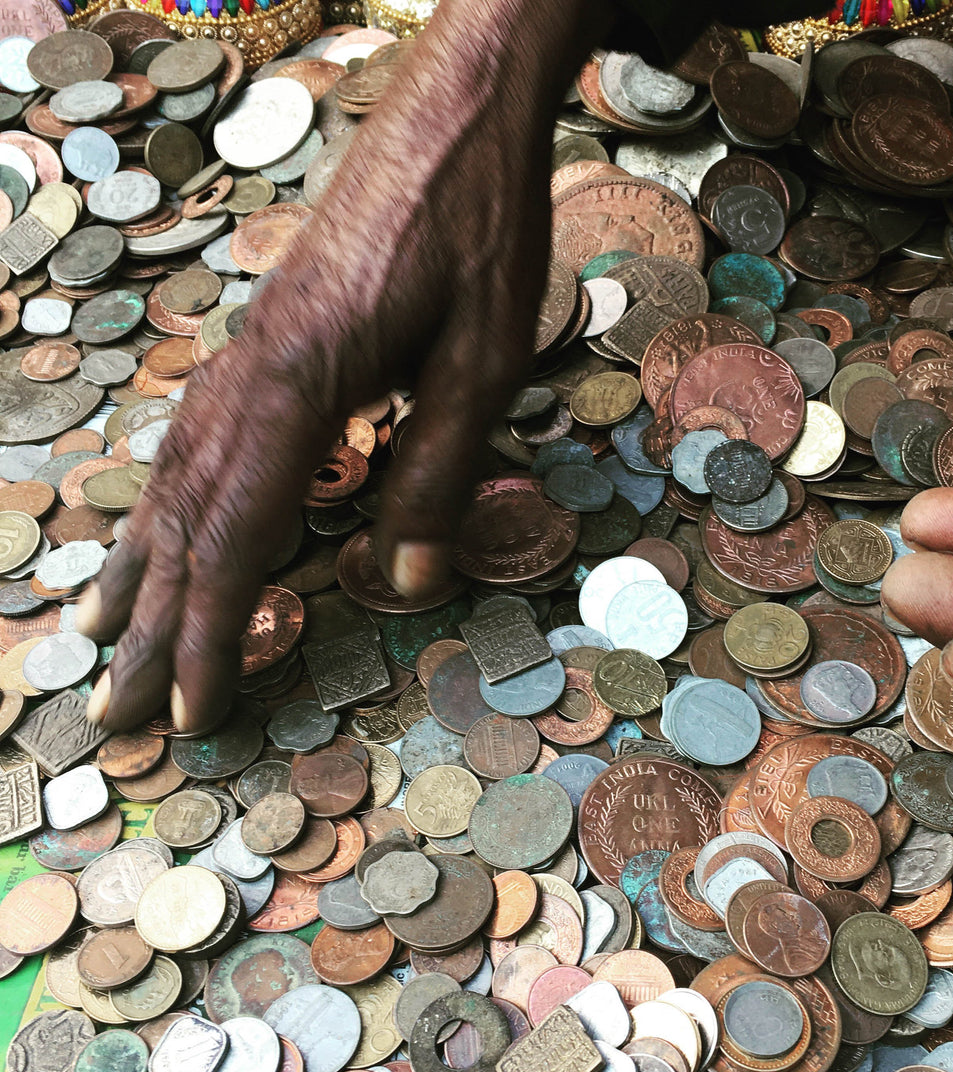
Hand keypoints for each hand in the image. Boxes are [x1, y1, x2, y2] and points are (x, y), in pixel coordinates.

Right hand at [77, 0, 609, 733]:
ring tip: (99, 629)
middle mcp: (252, 371)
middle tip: (113, 712)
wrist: (460, 110)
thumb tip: (402, 586)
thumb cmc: (481, 227)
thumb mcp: (486, 358)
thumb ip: (435, 470)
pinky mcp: (270, 335)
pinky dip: (168, 498)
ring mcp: (252, 350)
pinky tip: (161, 522)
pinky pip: (198, 436)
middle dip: (150, 624)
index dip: (207, 635)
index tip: (192, 712)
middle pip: (182, 520)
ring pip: (175, 477)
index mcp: (300, 384)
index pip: (233, 538)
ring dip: (138, 564)